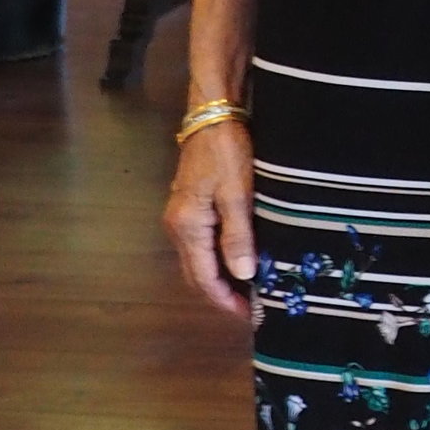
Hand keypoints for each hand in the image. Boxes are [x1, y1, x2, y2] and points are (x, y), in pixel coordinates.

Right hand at [164, 120, 257, 319]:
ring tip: (249, 287)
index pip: (203, 277)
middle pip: (196, 273)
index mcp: (187, 226)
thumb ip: (238, 236)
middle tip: (251, 306)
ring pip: (199, 259)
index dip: (224, 299)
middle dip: (221, 293)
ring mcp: (182, 215)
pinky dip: (219, 257)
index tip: (249, 314)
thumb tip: (241, 275)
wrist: (212, 116)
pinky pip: (202, 243)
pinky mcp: (191, 205)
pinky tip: (239, 258)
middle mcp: (178, 226)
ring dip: (220, 276)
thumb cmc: (226, 152)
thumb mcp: (237, 194)